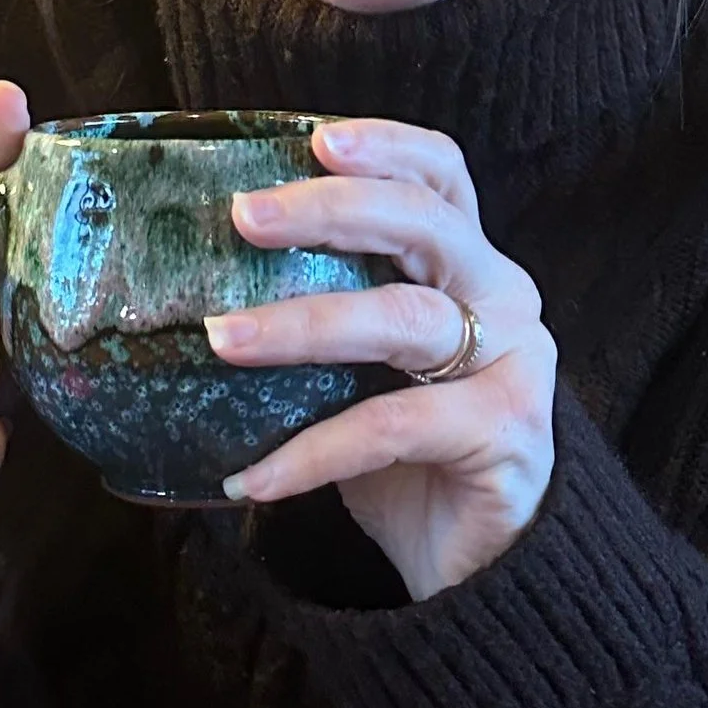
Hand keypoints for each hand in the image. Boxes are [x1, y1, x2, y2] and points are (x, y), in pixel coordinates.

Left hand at [203, 117, 556, 599]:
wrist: (480, 568)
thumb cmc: (410, 457)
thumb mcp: (363, 370)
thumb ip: (322, 313)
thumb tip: (192, 283)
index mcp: (471, 267)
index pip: (441, 177)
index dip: (385, 147)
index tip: (313, 139)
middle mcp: (505, 299)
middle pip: (424, 224)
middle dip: (330, 211)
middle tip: (242, 218)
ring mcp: (515, 365)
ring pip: (404, 319)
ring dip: (303, 326)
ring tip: (221, 340)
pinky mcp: (505, 435)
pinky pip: (393, 426)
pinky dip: (313, 451)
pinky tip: (253, 477)